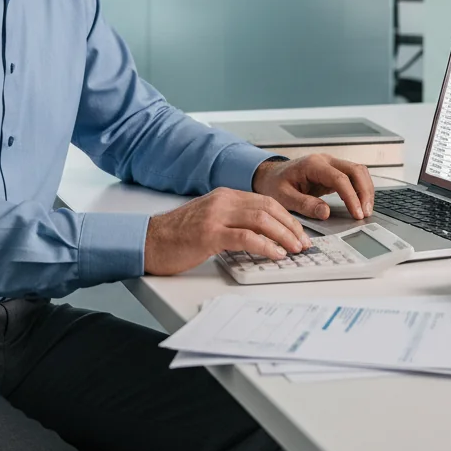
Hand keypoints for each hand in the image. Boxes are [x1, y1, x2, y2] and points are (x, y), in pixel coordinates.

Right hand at [144, 188, 313, 275]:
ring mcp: (215, 216)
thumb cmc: (176, 236)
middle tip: (303, 243)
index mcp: (224, 196)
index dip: (286, 217)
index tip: (299, 233)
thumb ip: (232, 221)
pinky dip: (265, 246)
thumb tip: (261, 236)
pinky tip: (275, 254)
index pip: (265, 201)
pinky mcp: (209, 234)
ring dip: (283, 236)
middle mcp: (222, 201)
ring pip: (261, 220)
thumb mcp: (209, 220)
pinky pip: (245, 237)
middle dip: (290, 226)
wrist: (148, 241)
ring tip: (294, 250)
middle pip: (268, 208)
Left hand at [251, 154, 373, 221]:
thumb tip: (325, 212)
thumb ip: (304, 204)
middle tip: (366, 213)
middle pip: (355, 170)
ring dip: (366, 190)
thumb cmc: (275, 184)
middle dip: (364, 192)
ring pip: (358, 172)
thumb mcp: (283, 197)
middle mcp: (325, 161)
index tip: (357, 213)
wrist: (270, 175)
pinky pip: (353, 177)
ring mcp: (331, 164)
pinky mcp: (333, 172)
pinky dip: (361, 189)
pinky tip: (361, 204)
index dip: (351, 196)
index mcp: (312, 164)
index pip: (340, 178)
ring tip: (366, 211)